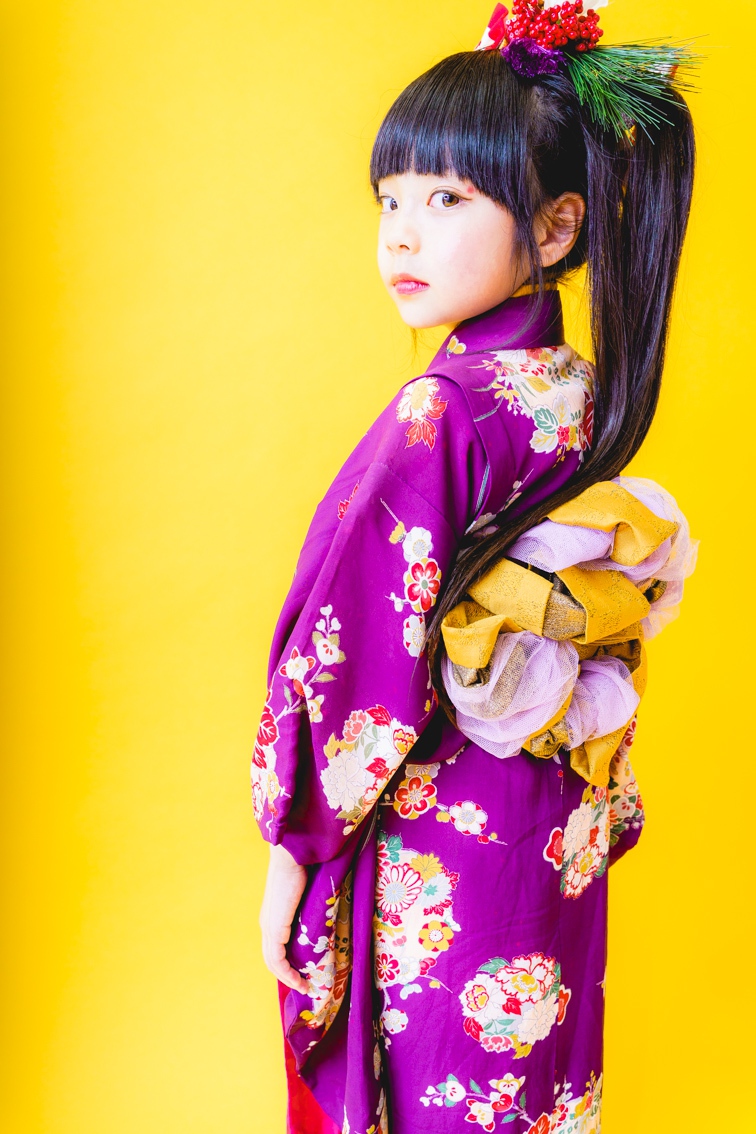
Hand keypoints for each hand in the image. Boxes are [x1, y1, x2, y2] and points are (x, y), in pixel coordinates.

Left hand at [259, 843, 310, 993]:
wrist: (292, 855)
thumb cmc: (304, 867)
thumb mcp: (308, 894)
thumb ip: (311, 906)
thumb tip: (327, 910)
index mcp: (272, 916)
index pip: (275, 947)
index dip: (286, 964)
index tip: (303, 973)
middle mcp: (267, 924)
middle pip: (272, 959)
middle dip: (287, 976)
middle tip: (305, 986)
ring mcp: (269, 926)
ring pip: (273, 962)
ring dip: (288, 978)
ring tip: (305, 987)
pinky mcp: (275, 927)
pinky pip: (277, 958)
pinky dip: (286, 973)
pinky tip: (299, 979)